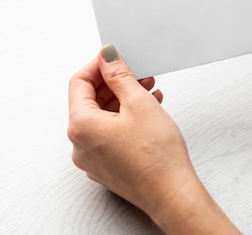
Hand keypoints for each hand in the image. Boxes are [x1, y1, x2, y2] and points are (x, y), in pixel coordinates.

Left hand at [68, 45, 240, 234]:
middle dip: (114, 83)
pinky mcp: (108, 167)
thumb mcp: (138, 103)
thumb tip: (107, 57)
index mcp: (80, 126)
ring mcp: (93, 159)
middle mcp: (80, 145)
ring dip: (123, 100)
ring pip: (102, 118)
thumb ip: (119, 75)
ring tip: (149, 91)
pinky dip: (125, 119)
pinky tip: (148, 112)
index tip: (114, 57)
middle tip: (137, 73)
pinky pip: (110, 134)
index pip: (78, 83)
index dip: (97, 65)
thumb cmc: (157, 157)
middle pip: (90, 101)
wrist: (172, 194)